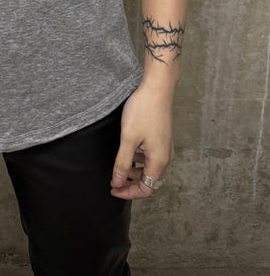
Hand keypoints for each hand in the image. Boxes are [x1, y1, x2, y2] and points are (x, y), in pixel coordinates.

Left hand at [110, 81, 173, 199]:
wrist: (157, 88)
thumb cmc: (143, 110)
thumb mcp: (128, 138)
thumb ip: (122, 163)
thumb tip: (118, 182)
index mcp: (159, 160)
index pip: (147, 189)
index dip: (129, 192)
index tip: (113, 189)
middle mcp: (166, 156)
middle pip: (150, 180)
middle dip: (131, 183)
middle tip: (114, 180)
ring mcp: (165, 146)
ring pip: (150, 168)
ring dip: (135, 171)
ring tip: (119, 166)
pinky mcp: (162, 137)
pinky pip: (151, 156)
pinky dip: (139, 159)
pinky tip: (128, 151)